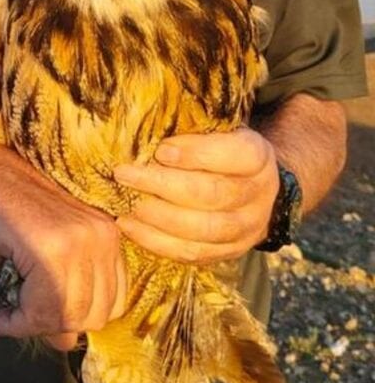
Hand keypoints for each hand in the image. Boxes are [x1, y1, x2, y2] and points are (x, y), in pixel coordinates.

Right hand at [0, 125, 125, 349]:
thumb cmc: (4, 209)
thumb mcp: (47, 252)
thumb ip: (66, 293)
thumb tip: (68, 344)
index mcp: (108, 235)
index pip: (113, 305)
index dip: (77, 320)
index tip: (45, 316)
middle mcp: (102, 236)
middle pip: (93, 316)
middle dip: (56, 326)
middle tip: (24, 318)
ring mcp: (77, 240)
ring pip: (69, 315)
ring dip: (34, 325)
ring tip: (10, 316)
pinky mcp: (48, 247)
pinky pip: (43, 308)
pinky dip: (20, 322)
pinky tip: (3, 315)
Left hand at [113, 127, 279, 262]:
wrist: (253, 188)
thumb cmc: (222, 149)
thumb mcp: (218, 130)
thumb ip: (192, 130)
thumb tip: (145, 131)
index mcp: (258, 157)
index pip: (233, 155)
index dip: (195, 154)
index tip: (160, 150)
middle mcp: (258, 195)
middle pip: (211, 194)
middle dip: (162, 184)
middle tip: (124, 174)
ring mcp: (247, 228)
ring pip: (202, 229)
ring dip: (157, 216)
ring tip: (125, 203)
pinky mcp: (229, 252)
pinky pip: (191, 253)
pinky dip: (156, 241)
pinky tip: (129, 225)